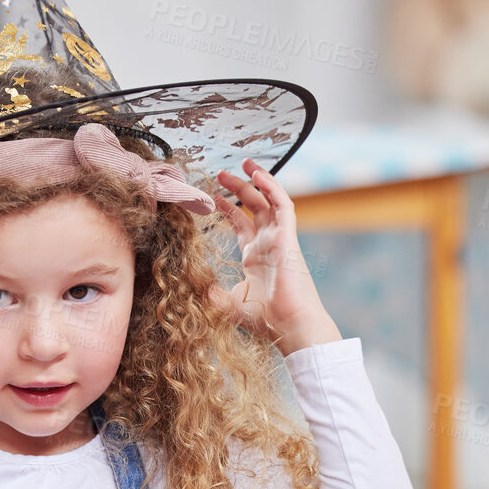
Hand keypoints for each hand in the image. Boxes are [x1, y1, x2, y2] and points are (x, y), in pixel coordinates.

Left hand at [212, 158, 340, 353]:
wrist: (290, 326)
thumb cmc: (266, 321)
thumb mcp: (229, 305)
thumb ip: (214, 295)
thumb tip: (198, 289)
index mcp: (255, 258)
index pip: (241, 224)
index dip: (227, 208)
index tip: (211, 196)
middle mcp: (267, 244)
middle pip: (253, 207)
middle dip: (238, 188)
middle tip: (221, 173)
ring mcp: (279, 239)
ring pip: (269, 201)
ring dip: (257, 181)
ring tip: (243, 162)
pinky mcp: (289, 237)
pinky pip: (283, 205)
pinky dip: (272, 188)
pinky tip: (258, 174)